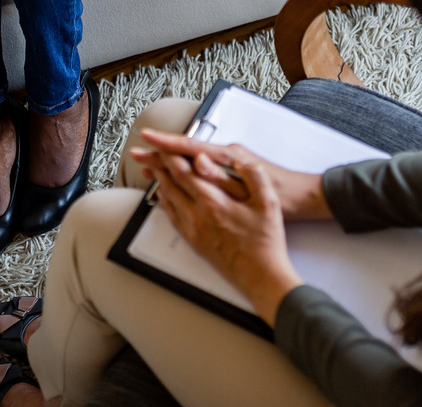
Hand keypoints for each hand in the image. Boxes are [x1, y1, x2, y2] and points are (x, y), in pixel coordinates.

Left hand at [136, 134, 306, 324]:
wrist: (261, 276)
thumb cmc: (266, 242)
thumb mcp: (268, 203)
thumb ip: (254, 176)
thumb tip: (239, 160)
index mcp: (214, 203)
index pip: (185, 172)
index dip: (172, 156)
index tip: (165, 144)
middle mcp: (198, 216)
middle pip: (172, 184)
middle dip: (161, 165)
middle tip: (152, 153)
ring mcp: (194, 230)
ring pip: (169, 200)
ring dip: (160, 182)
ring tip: (154, 170)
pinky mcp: (194, 242)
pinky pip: (173, 218)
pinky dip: (165, 203)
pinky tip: (165, 198)